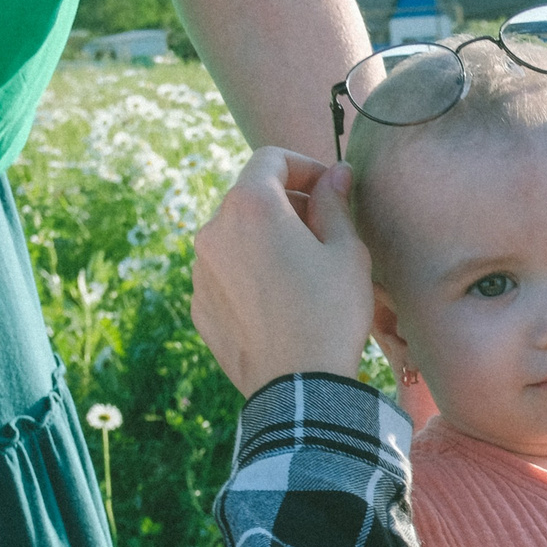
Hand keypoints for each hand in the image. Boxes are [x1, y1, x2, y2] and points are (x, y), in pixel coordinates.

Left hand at [192, 147, 373, 394]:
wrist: (298, 387)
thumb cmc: (330, 313)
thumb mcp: (347, 252)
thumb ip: (335, 203)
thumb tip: (336, 174)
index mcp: (251, 205)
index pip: (270, 158)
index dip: (304, 165)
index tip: (329, 187)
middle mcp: (213, 229)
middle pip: (250, 197)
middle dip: (287, 204)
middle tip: (324, 232)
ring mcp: (200, 269)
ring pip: (236, 237)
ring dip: (266, 240)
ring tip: (302, 272)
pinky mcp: (199, 304)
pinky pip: (226, 273)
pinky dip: (250, 273)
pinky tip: (280, 301)